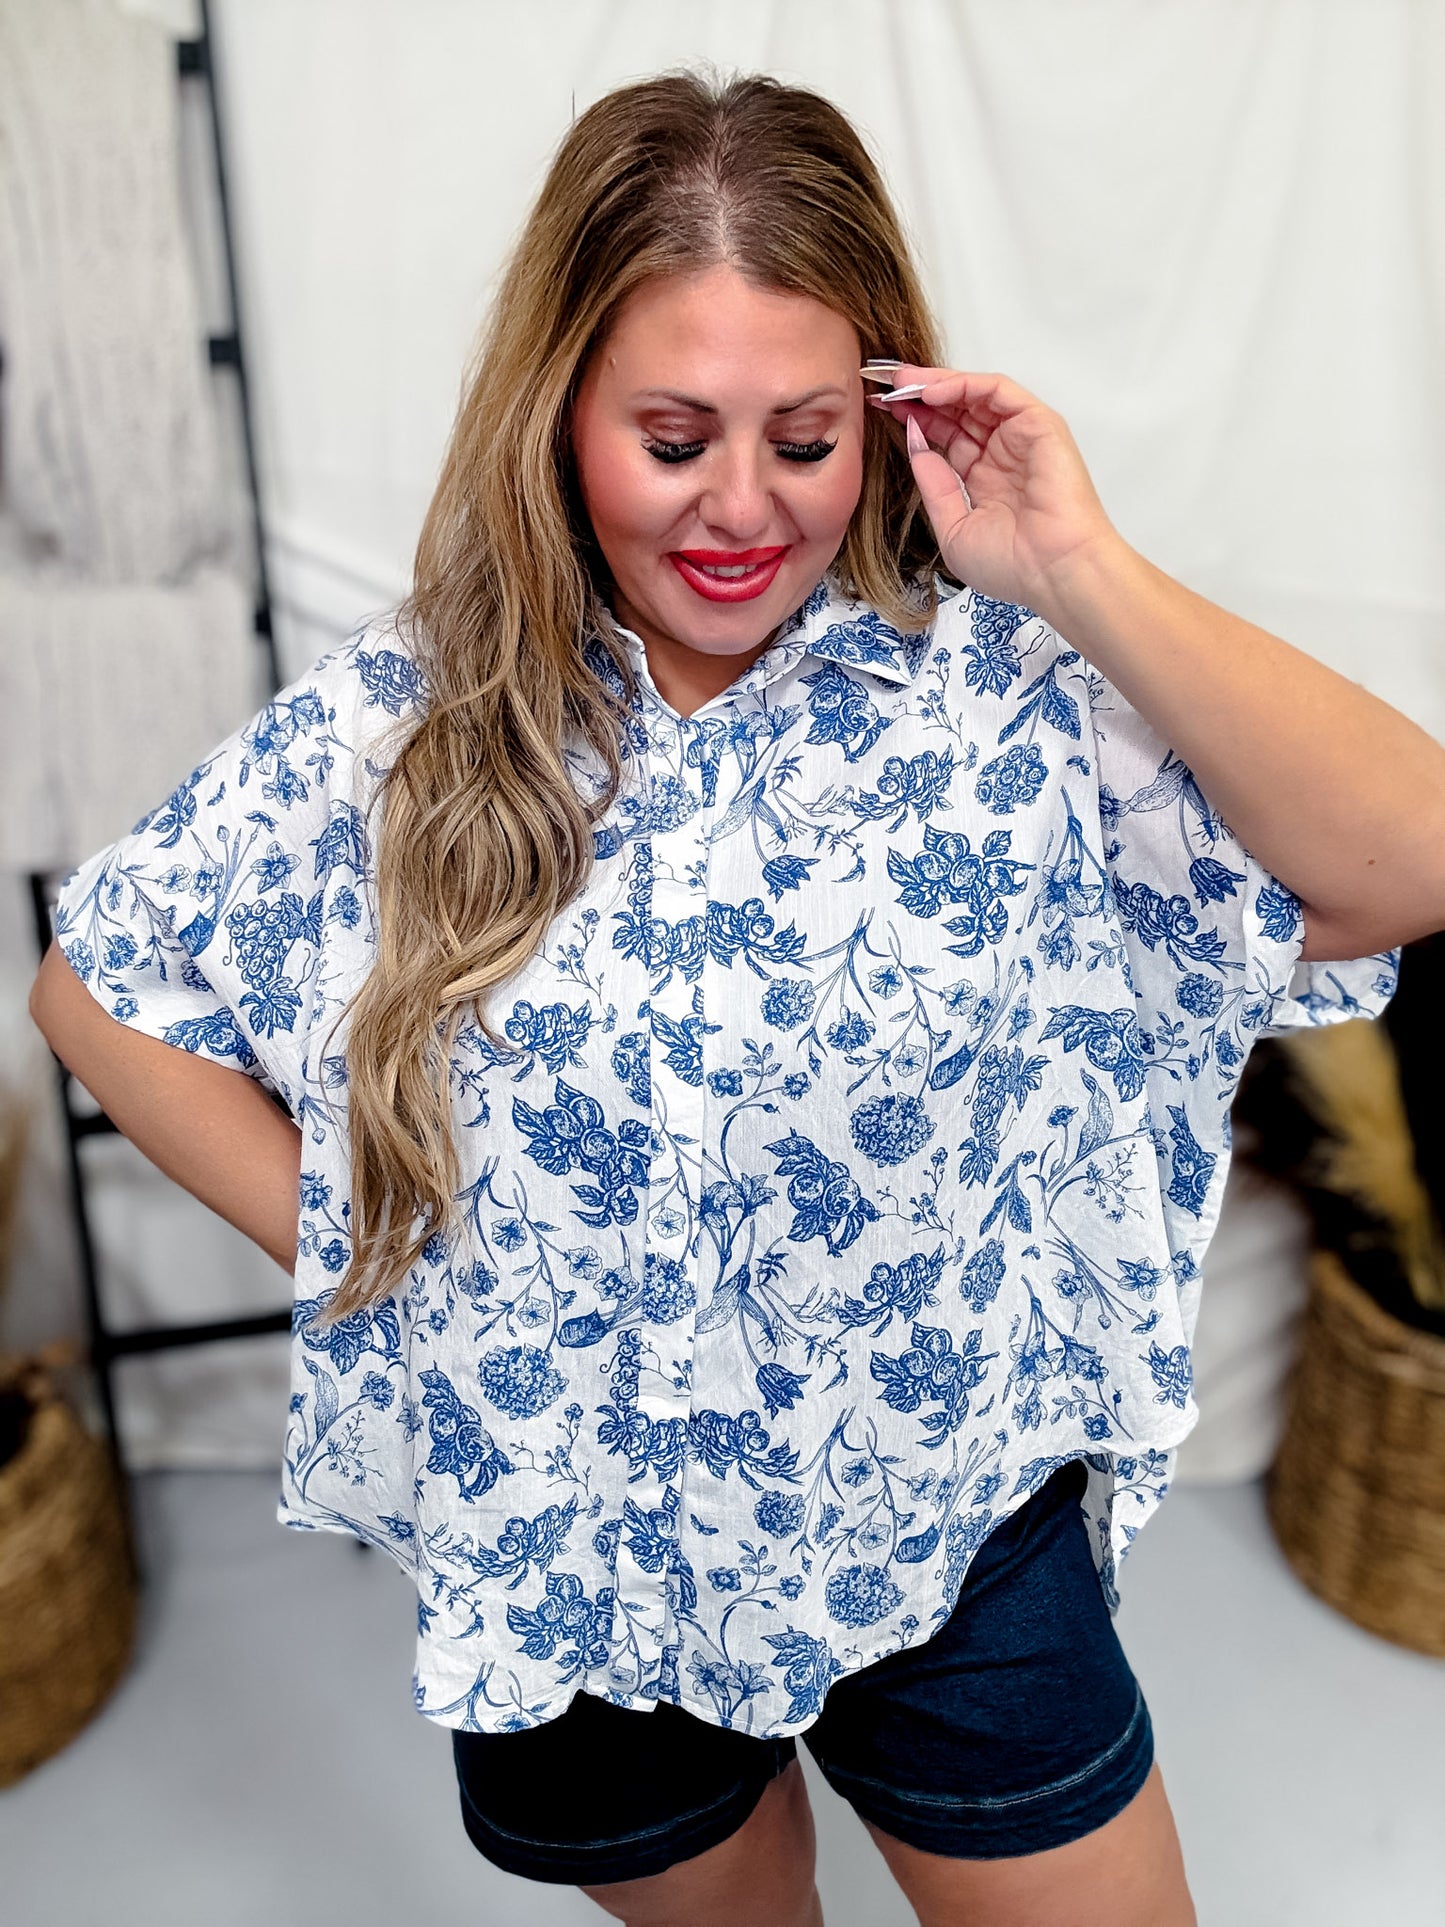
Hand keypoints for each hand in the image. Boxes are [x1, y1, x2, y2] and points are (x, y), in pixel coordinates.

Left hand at [871, 366, 1123, 615]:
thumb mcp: (954, 527)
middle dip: (918, 395)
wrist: (1053, 572)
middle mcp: (1002, 453)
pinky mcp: (1039, 424)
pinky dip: (963, 385)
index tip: (879, 411)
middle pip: (956, 410)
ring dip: (935, 384)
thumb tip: (915, 446)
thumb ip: (934, 486)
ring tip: (900, 381)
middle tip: (882, 385)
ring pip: (975, 395)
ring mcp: (1021, 436)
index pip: (945, 437)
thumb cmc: (1012, 565)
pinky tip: (930, 392)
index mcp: (984, 478)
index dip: (913, 421)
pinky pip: (997, 391)